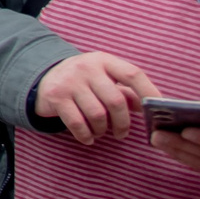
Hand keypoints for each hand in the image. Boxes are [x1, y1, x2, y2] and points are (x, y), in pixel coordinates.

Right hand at [35, 51, 156, 144]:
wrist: (43, 77)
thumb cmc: (83, 81)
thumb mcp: (103, 78)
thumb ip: (125, 91)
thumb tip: (147, 107)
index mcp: (103, 61)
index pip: (132, 74)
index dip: (148, 92)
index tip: (156, 110)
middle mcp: (86, 68)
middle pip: (116, 101)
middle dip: (122, 123)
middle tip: (121, 133)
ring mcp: (70, 81)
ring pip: (97, 115)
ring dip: (102, 130)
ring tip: (101, 132)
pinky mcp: (56, 96)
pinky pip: (77, 124)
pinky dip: (86, 135)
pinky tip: (88, 137)